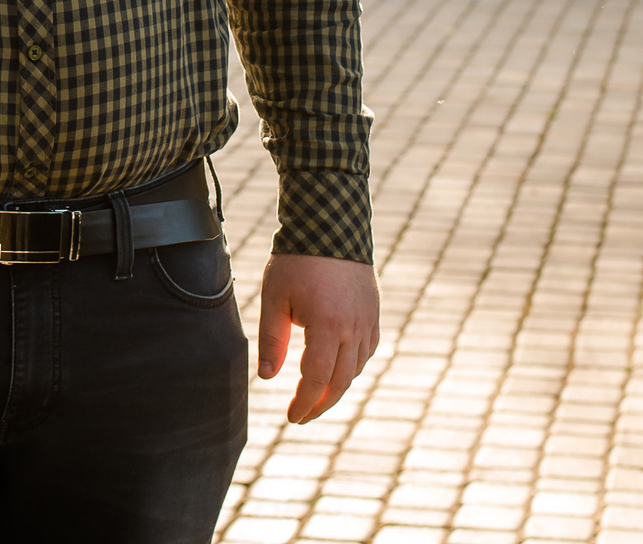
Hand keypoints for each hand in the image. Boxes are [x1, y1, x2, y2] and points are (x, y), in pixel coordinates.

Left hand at [257, 253, 379, 422]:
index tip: (291, 417)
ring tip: (315, 398)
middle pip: (340, 382)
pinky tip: (337, 371)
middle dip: (320, 404)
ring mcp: (368, 321)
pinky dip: (352, 367)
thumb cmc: (296, 261)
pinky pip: (367, 351)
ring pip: (356, 369)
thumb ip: (273, 340)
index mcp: (327, 326)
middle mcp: (354, 329)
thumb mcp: (274, 298)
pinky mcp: (374, 313)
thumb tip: (268, 377)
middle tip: (301, 416)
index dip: (304, 402)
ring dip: (336, 388)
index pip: (316, 379)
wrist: (331, 225)